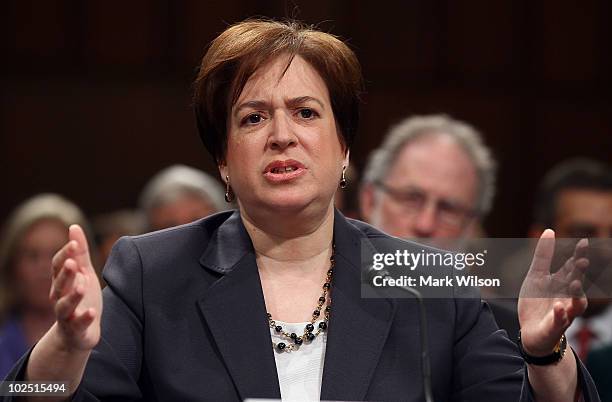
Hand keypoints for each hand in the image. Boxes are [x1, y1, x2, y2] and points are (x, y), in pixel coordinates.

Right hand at [50, 224, 101, 350]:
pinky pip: (78, 324)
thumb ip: (80, 252)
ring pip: (64, 305)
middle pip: (59, 284)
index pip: (58, 266)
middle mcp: (60, 297)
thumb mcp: (83, 273)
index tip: (75, 243)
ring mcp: (66, 315)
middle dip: (65, 273)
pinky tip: (92, 312)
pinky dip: (84, 318)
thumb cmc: (82, 299)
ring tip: (83, 285)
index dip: (65, 255)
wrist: (79, 334)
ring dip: (73, 295)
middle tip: (73, 263)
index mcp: (62, 282)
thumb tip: (74, 226)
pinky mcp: (76, 329)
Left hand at [518, 229, 588, 355]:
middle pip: (577, 282)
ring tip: (574, 283)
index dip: (578, 255)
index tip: (583, 242)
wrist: (530, 331)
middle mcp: (567, 297)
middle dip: (580, 273)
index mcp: (563, 283)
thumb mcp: (536, 276)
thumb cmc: (536, 302)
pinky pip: (559, 322)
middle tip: (582, 261)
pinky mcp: (554, 326)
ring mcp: (563, 312)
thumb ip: (543, 255)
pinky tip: (557, 307)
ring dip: (575, 294)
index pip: (572, 267)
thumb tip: (549, 230)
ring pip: (574, 304)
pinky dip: (559, 315)